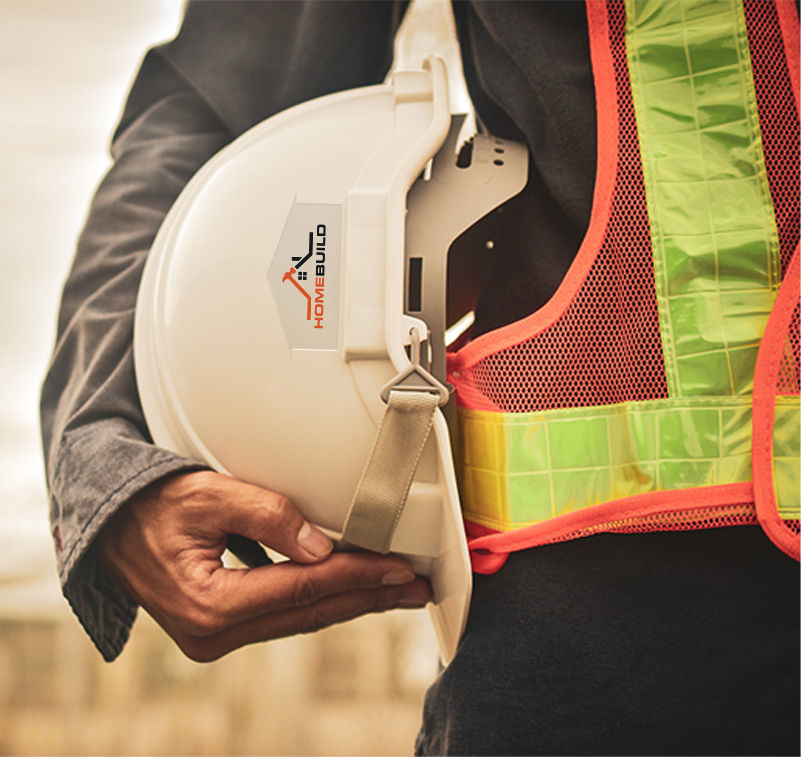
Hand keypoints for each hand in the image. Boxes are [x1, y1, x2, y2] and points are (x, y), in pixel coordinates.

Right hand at [96, 470, 431, 660]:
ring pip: (301, 619)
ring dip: (351, 601)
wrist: (109, 524)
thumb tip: (324, 547)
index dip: (358, 576)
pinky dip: (321, 601)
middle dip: (368, 597)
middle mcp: (214, 633)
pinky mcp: (220, 627)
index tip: (400, 569)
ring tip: (396, 591)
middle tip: (416, 587)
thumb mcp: (209, 494)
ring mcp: (215, 636)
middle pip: (310, 613)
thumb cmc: (152, 504)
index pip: (305, 589)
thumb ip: (268, 517)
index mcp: (211, 604)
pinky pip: (284, 616)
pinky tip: (349, 590)